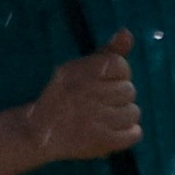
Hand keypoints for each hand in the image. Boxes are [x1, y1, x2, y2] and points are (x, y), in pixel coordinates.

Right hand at [22, 35, 141, 162]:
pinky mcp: (103, 142)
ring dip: (123, 115)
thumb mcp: (78, 68)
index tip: (105, 81)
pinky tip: (112, 130)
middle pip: (129, 90)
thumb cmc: (63, 96)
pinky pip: (135, 133)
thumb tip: (127, 33)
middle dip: (119, 96)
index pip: (120, 65)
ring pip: (134, 112)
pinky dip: (128, 133)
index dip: (118, 74)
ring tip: (105, 117)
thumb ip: (106, 52)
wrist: (38, 132)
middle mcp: (88, 93)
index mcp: (79, 72)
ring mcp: (96, 119)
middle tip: (100, 102)